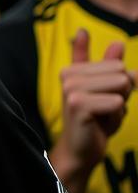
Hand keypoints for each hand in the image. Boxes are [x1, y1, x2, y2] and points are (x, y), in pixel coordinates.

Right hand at [53, 29, 133, 187]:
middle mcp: (68, 75)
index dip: (122, 84)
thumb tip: (117, 42)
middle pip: (122, 73)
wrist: (83, 150)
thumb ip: (108, 65)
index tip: (103, 98)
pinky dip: (116, 116)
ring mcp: (71, 89)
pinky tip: (101, 123)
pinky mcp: (78, 105)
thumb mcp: (105, 90)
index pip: (118, 65)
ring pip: (122, 85)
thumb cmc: (96, 120)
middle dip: (123, 94)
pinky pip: (117, 102)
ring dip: (121, 105)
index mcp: (72, 69)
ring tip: (103, 115)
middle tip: (104, 109)